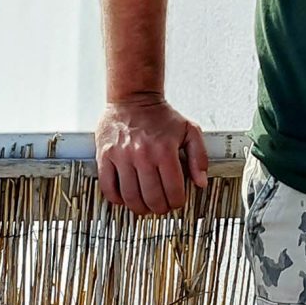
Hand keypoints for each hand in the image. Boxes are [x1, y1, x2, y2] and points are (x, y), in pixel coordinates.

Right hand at [95, 93, 208, 215]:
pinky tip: (124, 197)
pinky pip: (108, 187)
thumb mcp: (189, 130)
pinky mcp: (105, 155)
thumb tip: (200, 182)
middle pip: (152, 198)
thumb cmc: (160, 115)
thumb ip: (199, 156)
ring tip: (144, 205)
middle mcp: (143, 155)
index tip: (175, 202)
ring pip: (131, 197)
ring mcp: (122, 156)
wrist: (133, 96)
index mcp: (165, 150)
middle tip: (160, 206)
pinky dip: (117, 199)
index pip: (173, 191)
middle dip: (160, 208)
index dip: (177, 202)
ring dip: (140, 208)